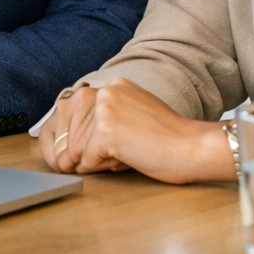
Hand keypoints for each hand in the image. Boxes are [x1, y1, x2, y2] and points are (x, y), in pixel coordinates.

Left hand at [37, 79, 233, 183]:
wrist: (193, 148)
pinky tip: (123, 162)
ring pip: (76, 147)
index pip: (70, 109)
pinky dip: (99, 168)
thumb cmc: (168, 140)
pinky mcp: (106, 131)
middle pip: (69, 130)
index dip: (62, 135)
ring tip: (125, 155)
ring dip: (93, 160)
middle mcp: (106, 91)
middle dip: (77, 151)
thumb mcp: (133, 117)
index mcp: (113, 86)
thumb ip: (103, 122)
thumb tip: (68, 147)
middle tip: (98, 160)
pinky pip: (86, 160)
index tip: (60, 154)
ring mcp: (105, 109)